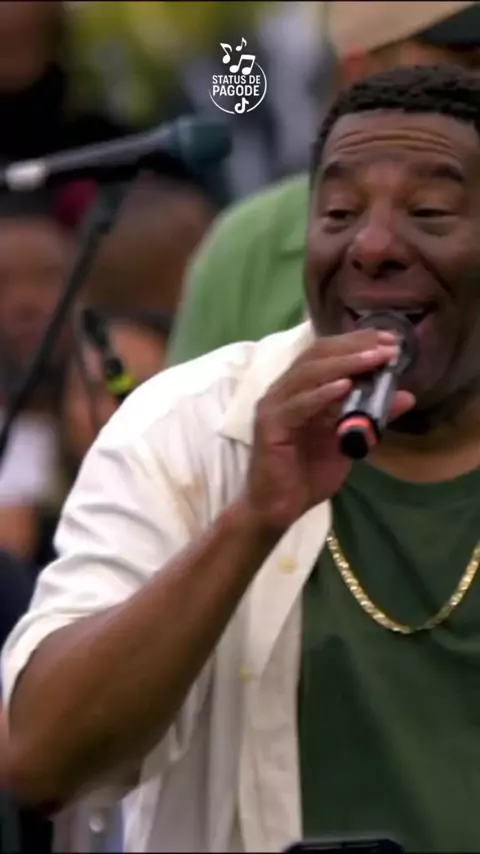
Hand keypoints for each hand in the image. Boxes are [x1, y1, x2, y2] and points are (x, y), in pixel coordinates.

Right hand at [243, 329, 414, 531]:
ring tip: (373, 359)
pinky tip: (344, 386)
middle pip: (317, 354)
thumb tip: (406, 396)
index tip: (391, 341)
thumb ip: (372, 418)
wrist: (278, 509)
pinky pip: (298, 405)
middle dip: (355, 347)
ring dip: (343, 363)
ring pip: (308, 373)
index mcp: (300, 389)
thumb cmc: (307, 475)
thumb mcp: (349, 442)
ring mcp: (274, 406)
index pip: (327, 353)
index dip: (358, 343)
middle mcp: (284, 390)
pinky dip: (321, 393)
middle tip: (387, 346)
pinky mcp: (270, 426)